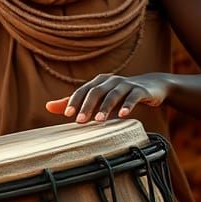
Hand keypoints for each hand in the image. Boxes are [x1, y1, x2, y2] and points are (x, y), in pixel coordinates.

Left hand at [46, 73, 169, 122]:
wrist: (152, 87)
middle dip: (87, 106)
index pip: (82, 90)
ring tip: (99, 120)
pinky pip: (133, 97)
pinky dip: (128, 105)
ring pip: (113, 94)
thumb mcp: (98, 98)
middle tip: (80, 121)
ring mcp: (126, 84)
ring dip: (105, 107)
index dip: (74, 101)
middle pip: (96, 91)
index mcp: (98, 82)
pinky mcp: (141, 90)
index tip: (67, 114)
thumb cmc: (120, 94)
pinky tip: (123, 115)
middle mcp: (110, 80)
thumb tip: (48, 106)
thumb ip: (75, 102)